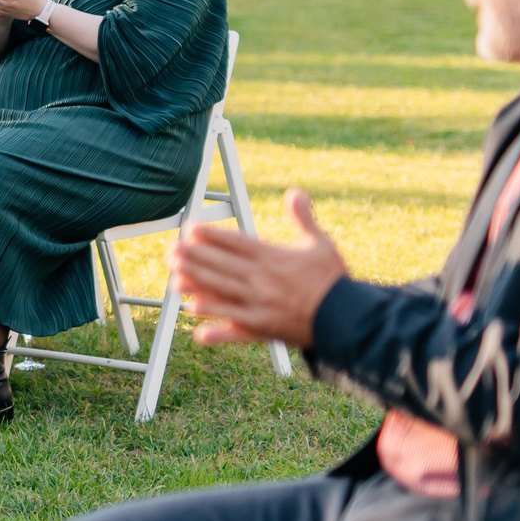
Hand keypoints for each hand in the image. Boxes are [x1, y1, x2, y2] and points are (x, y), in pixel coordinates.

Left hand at [178, 188, 348, 347]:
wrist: (347, 319)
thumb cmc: (334, 281)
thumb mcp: (321, 244)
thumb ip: (303, 218)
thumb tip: (295, 191)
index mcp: (273, 259)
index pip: (235, 243)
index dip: (210, 235)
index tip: (190, 229)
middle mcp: (262, 281)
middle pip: (221, 266)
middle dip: (194, 257)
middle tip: (172, 250)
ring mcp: (259, 306)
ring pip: (220, 292)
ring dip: (195, 284)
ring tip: (174, 277)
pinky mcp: (261, 329)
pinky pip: (232, 324)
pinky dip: (213, 321)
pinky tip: (193, 316)